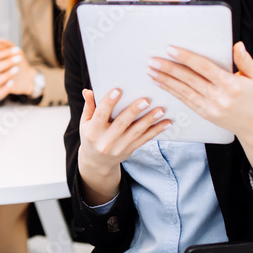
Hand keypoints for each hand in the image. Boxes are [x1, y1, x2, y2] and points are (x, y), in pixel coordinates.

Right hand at [0, 39, 35, 98]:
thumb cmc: (18, 62)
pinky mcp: (0, 91)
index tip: (17, 50)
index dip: (4, 53)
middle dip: (5, 62)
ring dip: (6, 75)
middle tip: (18, 59)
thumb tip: (0, 40)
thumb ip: (8, 45)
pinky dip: (4, 89)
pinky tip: (11, 82)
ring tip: (16, 69)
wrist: (27, 75)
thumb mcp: (16, 52)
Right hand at [76, 88, 169, 204]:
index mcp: (93, 131)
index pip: (100, 114)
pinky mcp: (131, 149)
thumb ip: (89, 106)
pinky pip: (145, 139)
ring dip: (149, 120)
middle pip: (121, 123)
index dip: (108, 102)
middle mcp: (106, 141)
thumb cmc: (91, 136)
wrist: (97, 161)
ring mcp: (120, 147)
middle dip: (134, 111)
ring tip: (160, 110)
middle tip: (145, 100)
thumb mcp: (85, 122)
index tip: (118, 90)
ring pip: (136, 132)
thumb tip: (88, 91)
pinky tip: (167, 122)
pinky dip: (156, 130)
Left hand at [148, 42, 252, 139]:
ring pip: (183, 91)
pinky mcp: (204, 114)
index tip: (171, 50)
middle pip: (189, 79)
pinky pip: (185, 100)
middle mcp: (220, 97)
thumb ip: (245, 60)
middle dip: (169, 69)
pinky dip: (171, 91)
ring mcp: (211, 107)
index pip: (204, 68)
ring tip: (151, 70)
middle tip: (153, 60)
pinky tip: (161, 83)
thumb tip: (237, 45)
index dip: (186, 58)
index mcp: (231, 84)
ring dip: (165, 80)